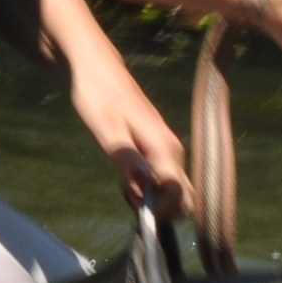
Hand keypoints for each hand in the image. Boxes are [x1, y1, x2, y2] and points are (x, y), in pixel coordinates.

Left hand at [68, 56, 188, 213]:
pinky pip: (166, 179)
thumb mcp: (106, 132)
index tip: (134, 208)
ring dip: (153, 199)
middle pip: (184, 197)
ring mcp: (169, 149)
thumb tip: (143, 189)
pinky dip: (149, 189)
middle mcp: (173, 150)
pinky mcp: (161, 149)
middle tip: (128, 198)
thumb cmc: (98, 99)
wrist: (97, 71)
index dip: (160, 211)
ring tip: (123, 188)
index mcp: (163, 148)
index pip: (179, 194)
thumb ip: (127, 161)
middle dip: (160, 209)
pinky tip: (127, 180)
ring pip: (175, 189)